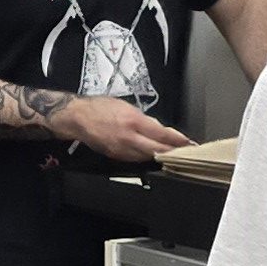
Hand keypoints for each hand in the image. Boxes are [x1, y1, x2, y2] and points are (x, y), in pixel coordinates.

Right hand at [52, 95, 186, 163]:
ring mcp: (122, 149)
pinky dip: (146, 157)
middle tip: (185, 153)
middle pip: (157, 150)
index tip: (187, 142)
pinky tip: (152, 156)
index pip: (161, 134)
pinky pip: (135, 159)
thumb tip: (157, 128)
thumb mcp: (126, 106)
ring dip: (160, 156)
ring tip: (172, 155)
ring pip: (147, 157)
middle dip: (172, 152)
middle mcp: (129, 138)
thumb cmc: (100, 108)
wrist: (78, 118)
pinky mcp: (116, 156)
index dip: (176, 140)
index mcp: (133, 121)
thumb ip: (144, 118)